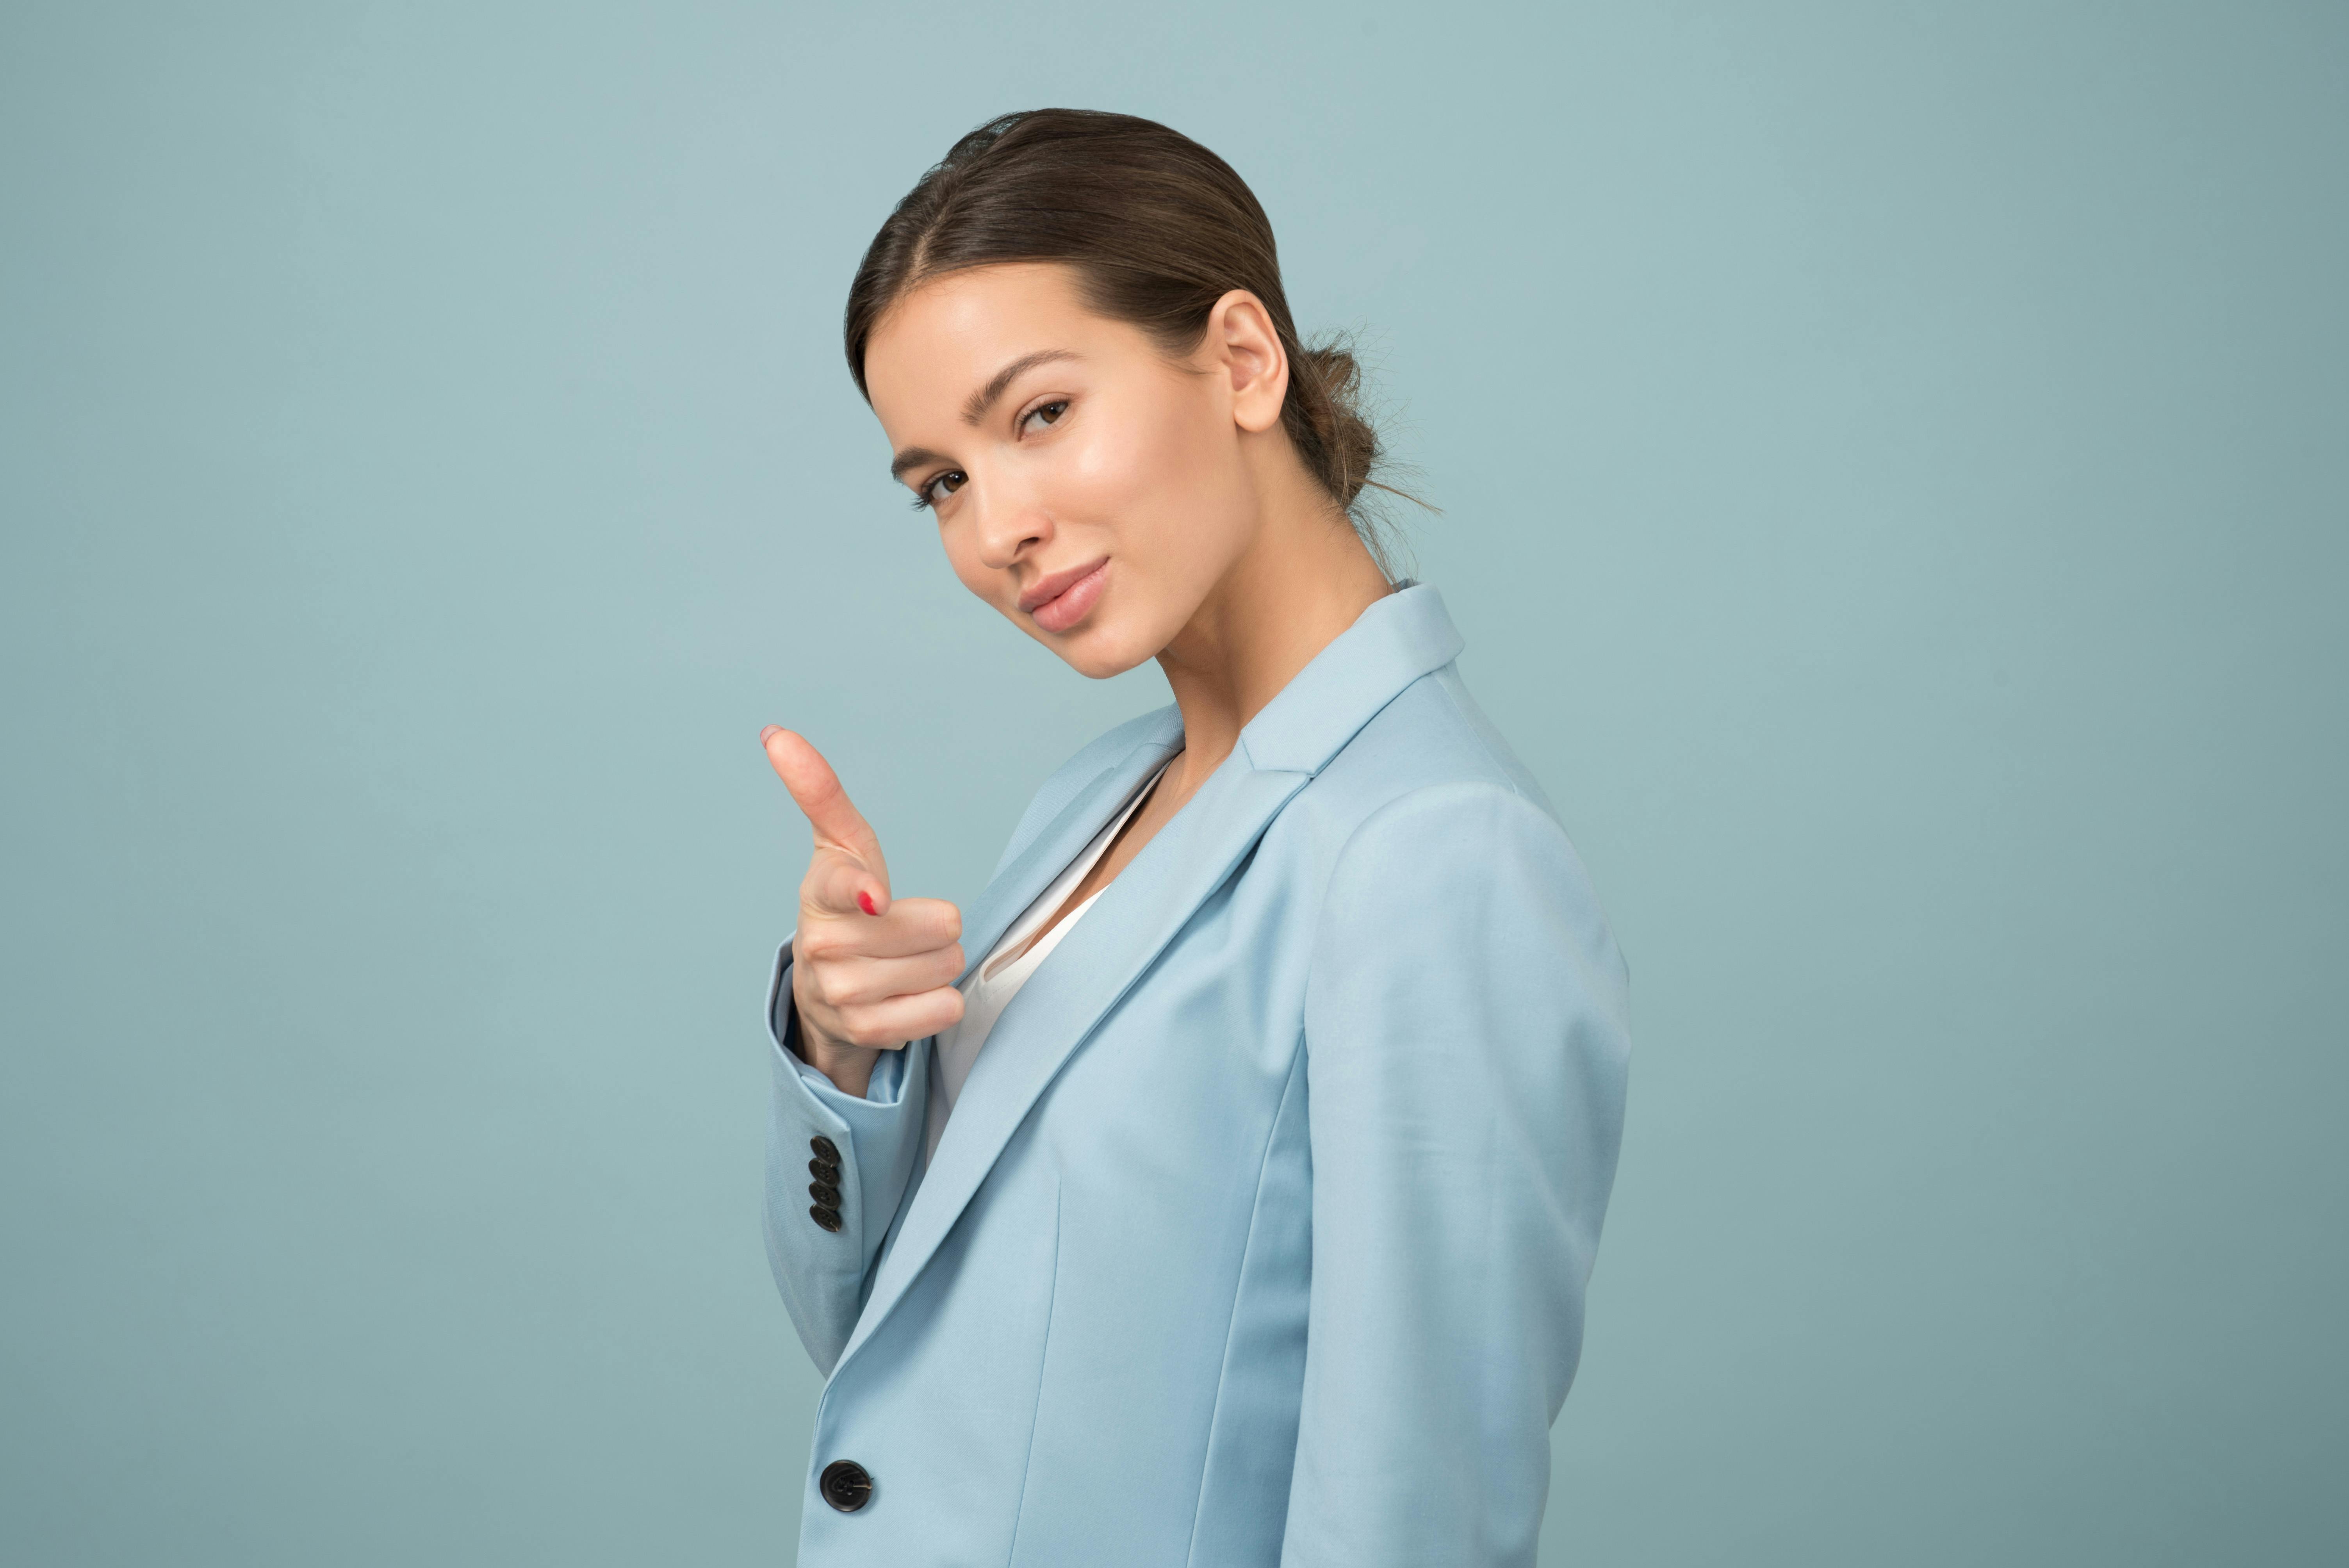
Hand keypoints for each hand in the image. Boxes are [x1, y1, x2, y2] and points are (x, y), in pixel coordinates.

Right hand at [761, 726, 964, 1096]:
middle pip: (936, 927)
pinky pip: (943, 1009)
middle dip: (937, 927)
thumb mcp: (841, 845)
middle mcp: (823, 945)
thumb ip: (820, 791)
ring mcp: (842, 993)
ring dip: (941, 963)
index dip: (863, 890)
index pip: (841, 886)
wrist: (825, 992)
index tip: (876, 895)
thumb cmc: (847, 906)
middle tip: (909, 931)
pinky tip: (910, 996)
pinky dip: (941, 1003)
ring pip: (944, 966)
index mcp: (820, 892)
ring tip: (907, 962)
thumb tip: (776, 734)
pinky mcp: (866, 1033)